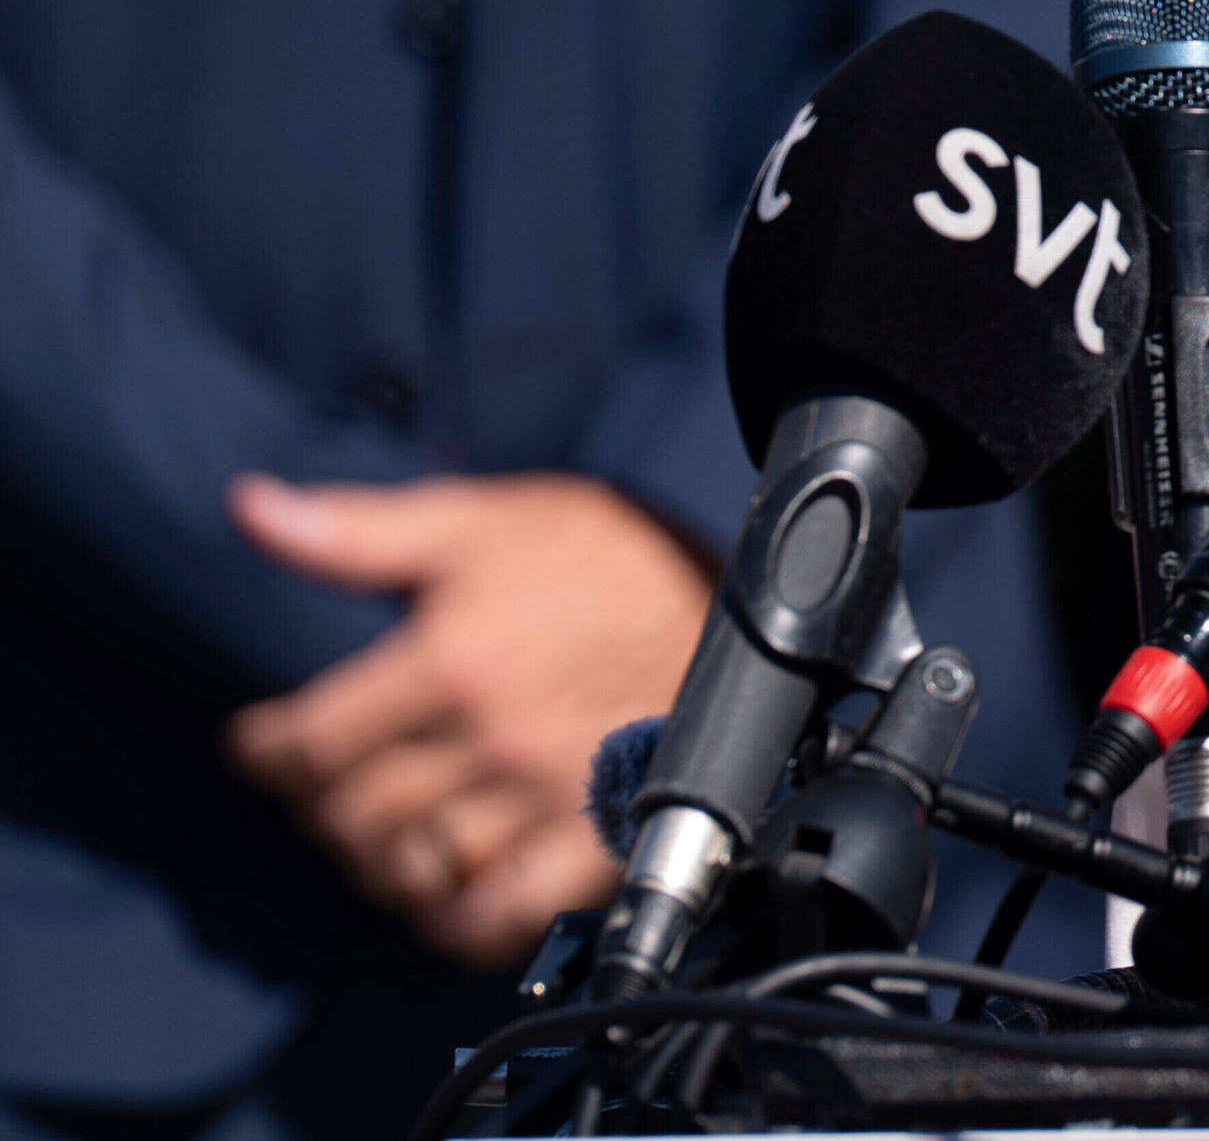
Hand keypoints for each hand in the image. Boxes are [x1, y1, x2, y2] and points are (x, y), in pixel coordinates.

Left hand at [224, 472, 710, 967]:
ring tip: (379, 828)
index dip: (266, 749)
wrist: (741, 598)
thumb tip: (247, 509)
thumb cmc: (612, 554)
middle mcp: (489, 741)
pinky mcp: (592, 840)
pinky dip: (454, 918)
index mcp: (449, 661)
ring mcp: (541, 798)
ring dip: (377, 857)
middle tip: (325, 784)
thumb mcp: (482, 520)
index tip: (264, 742)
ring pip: (411, 865)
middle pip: (351, 813)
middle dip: (320, 802)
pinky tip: (444, 890)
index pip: (307, 743)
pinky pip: (498, 913)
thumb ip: (357, 530)